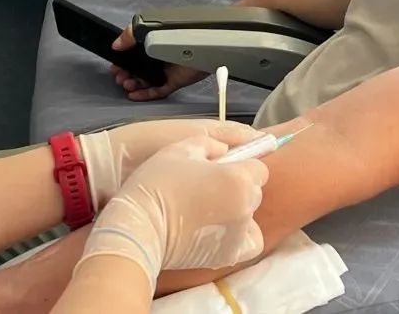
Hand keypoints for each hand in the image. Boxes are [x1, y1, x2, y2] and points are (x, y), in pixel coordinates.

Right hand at [78, 136, 268, 290]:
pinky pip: (250, 242)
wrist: (139, 228)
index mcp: (239, 178)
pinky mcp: (228, 254)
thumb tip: (224, 149)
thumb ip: (210, 144)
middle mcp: (245, 206)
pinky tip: (223, 229)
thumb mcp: (180, 149)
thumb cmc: (157, 185)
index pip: (259, 169)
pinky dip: (242, 236)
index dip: (242, 167)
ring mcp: (239, 232)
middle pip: (255, 192)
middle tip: (211, 189)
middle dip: (240, 188)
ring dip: (237, 211)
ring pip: (250, 215)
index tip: (224, 170)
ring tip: (210, 210)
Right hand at [111, 25, 208, 100]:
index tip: (115, 67)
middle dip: (125, 75)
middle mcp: (158, 57)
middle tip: (119, 77)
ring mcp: (166, 70)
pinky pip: (158, 91)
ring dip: (133, 85)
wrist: (197, 43)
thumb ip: (129, 35)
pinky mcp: (174, 81)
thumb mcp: (146, 28)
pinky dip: (145, 94)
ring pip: (145, 81)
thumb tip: (116, 45)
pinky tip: (133, 95)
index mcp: (152, 43)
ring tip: (126, 84)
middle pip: (138, 70)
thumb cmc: (174, 32)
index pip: (133, 55)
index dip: (122, 62)